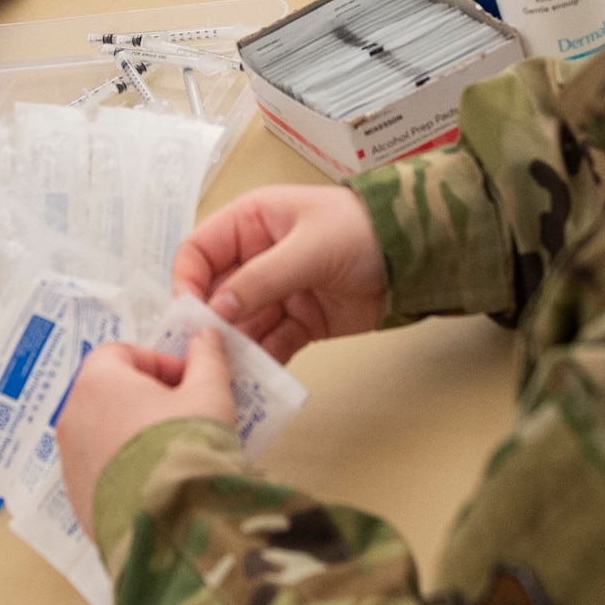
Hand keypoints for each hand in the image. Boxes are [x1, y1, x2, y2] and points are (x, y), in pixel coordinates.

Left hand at [57, 331, 233, 536]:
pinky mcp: (76, 497)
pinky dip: (124, 468)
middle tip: (184, 416)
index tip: (188, 382)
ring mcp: (70, 460)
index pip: (121, 353)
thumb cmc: (187, 448)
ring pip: (102, 432)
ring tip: (173, 452)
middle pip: (109, 392)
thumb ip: (207, 360)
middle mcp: (73, 416)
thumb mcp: (209, 395)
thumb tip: (206, 336)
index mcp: (98, 382)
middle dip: (146, 398)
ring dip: (134, 433)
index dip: (158, 363)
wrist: (171, 526)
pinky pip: (100, 470)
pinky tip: (158, 483)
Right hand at [172, 185, 385, 362]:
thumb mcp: (308, 247)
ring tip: (225, 375)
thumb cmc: (361, 230)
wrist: (417, 255)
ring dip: (232, 349)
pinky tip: (253, 382)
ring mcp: (277, 292)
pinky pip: (270, 344)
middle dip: (207, 323)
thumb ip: (261, 278)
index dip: (187, 279)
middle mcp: (256, 257)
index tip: (187, 312)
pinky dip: (261, 363)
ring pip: (240, 325)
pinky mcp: (299, 322)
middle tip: (198, 355)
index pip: (199, 249)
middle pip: (215, 293)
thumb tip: (216, 309)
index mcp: (251, 222)